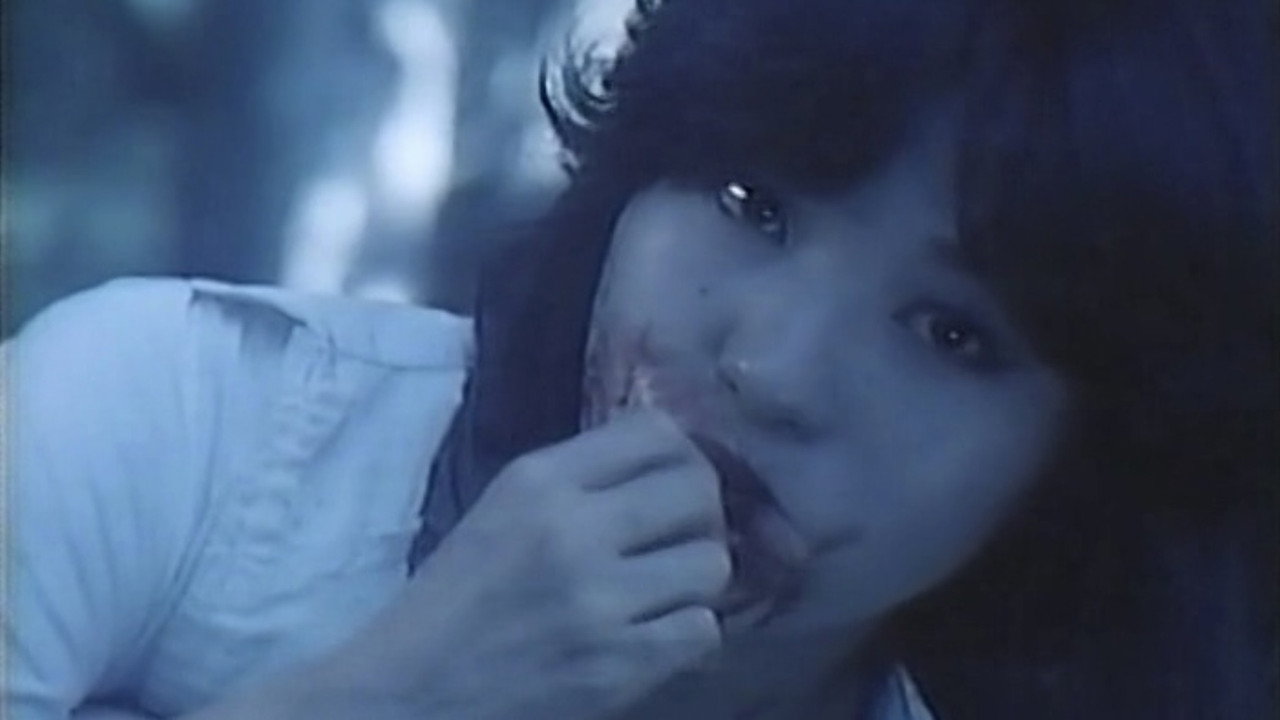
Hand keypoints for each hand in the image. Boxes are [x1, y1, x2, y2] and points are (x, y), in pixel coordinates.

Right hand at [318, 409, 729, 719]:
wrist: (410, 692)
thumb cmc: (458, 598)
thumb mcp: (505, 510)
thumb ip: (582, 480)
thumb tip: (677, 462)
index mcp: (538, 480)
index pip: (656, 431)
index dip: (683, 455)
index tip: (674, 484)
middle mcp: (572, 529)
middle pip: (698, 490)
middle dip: (703, 515)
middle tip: (680, 539)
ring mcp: (598, 601)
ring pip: (712, 563)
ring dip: (696, 581)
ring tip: (664, 593)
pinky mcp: (617, 667)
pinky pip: (702, 629)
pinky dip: (686, 635)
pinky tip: (653, 636)